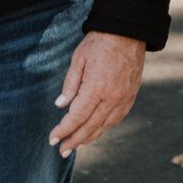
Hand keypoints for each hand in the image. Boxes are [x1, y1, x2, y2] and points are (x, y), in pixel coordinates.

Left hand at [49, 28, 145, 153]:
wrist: (128, 31)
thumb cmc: (100, 42)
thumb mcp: (79, 59)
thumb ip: (70, 84)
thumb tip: (61, 105)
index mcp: (96, 88)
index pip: (76, 117)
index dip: (63, 130)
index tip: (52, 140)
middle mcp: (111, 98)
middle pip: (90, 127)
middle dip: (74, 140)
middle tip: (62, 150)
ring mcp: (123, 99)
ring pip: (104, 126)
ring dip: (89, 137)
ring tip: (76, 145)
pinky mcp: (131, 96)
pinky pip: (116, 118)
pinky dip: (104, 127)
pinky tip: (96, 130)